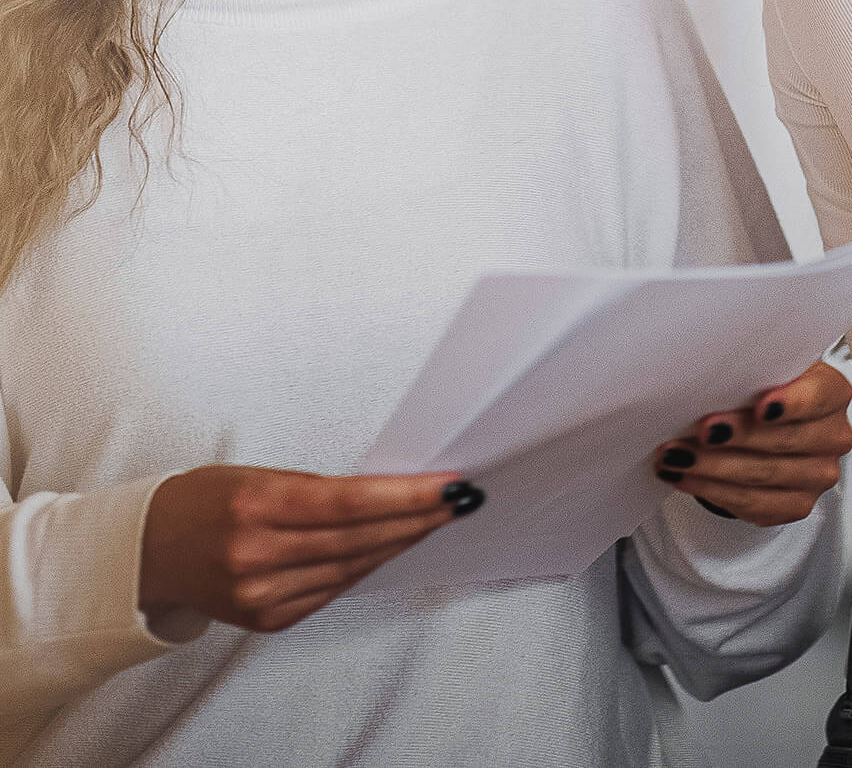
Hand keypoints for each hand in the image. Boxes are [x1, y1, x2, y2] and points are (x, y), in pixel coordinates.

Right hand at [138, 464, 480, 633]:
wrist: (149, 550)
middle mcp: (257, 556)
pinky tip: (389, 546)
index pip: (350, 502)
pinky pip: (331, 591)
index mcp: (256, 506)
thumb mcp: (256, 475)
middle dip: (416, 518)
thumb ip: (315, 489)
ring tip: (435, 519)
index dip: (406, 495)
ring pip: (352, 568)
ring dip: (399, 542)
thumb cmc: (207, 499)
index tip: (449, 485)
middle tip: (458, 500)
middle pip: (359, 539)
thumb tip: (387, 492)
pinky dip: (364, 566)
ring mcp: (261, 596)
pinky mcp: (266, 621)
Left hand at [651, 359, 851, 526]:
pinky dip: (713, 491)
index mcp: (833, 393)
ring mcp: (818, 476)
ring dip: (712, 468)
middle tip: (700, 431)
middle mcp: (834, 437)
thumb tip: (711, 371)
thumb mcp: (769, 366)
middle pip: (783, 442)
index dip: (791, 404)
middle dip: (735, 437)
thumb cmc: (768, 387)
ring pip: (762, 477)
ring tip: (676, 456)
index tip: (760, 407)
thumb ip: (756, 369)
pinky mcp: (797, 506)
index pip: (817, 398)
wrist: (775, 423)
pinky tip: (686, 477)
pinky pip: (752, 505)